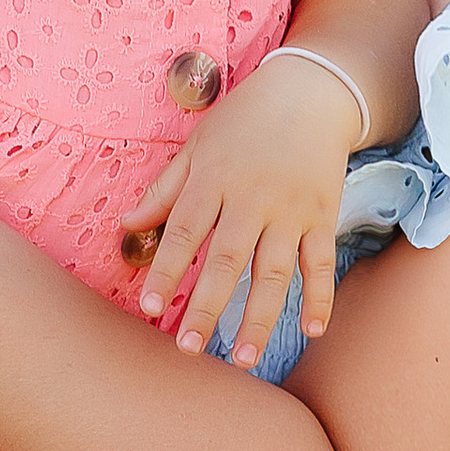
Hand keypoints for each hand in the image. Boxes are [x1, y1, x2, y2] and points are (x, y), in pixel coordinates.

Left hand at [117, 57, 355, 365]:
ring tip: (244, 358)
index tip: (151, 308)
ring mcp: (291, 209)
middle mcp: (252, 198)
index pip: (184, 233)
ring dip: (259, 317)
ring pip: (274, 271)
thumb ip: (164, 190)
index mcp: (213, 179)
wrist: (310, 92)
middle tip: (189, 349)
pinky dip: (320, 296)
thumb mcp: (197, 146)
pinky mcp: (323, 215)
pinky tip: (312, 330)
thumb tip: (126, 226)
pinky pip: (321, 262)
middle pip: (227, 260)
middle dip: (207, 308)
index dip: (166, 271)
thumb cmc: (243, 121)